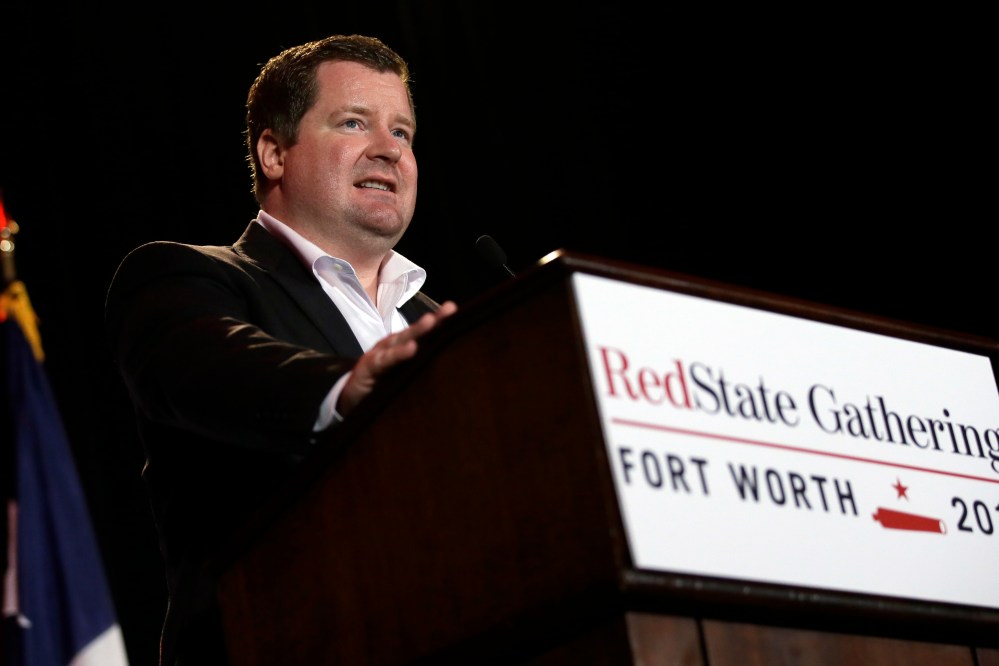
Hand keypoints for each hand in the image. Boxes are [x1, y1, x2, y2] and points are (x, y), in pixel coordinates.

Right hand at [337, 300, 457, 415]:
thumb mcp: (404, 376)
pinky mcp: (368, 368)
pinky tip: (411, 348)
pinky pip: (385, 360)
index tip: (456, 311)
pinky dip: (398, 354)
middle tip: (450, 309)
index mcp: (403, 347)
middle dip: (434, 320)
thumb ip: (422, 368)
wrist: (349, 400)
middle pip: (415, 331)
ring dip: (416, 330)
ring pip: (400, 340)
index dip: (440, 323)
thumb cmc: (380, 386)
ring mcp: (380, 355)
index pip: (425, 334)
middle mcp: (392, 347)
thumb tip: (453, 367)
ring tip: (431, 321)